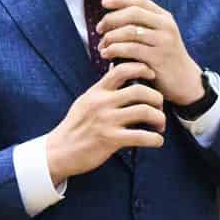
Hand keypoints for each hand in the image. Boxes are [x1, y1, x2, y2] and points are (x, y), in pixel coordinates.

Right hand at [44, 61, 165, 182]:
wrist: (59, 151)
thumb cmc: (75, 127)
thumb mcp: (85, 101)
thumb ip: (102, 89)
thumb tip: (117, 72)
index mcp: (97, 91)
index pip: (122, 69)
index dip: (142, 69)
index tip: (153, 76)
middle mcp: (102, 103)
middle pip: (140, 90)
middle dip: (157, 98)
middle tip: (159, 108)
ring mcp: (107, 121)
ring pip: (145, 111)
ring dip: (159, 118)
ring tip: (160, 126)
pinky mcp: (110, 140)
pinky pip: (142, 136)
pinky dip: (155, 139)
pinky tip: (157, 141)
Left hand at [97, 0, 206, 107]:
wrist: (185, 82)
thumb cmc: (165, 59)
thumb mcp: (159, 37)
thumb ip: (142, 25)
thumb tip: (112, 16)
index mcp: (164, 17)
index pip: (139, 0)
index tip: (103, 3)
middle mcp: (166, 26)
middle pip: (132, 13)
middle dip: (111, 19)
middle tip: (99, 29)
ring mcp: (163, 41)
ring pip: (130, 31)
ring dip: (110, 37)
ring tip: (101, 46)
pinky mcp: (158, 58)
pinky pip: (131, 49)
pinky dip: (115, 50)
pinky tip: (107, 54)